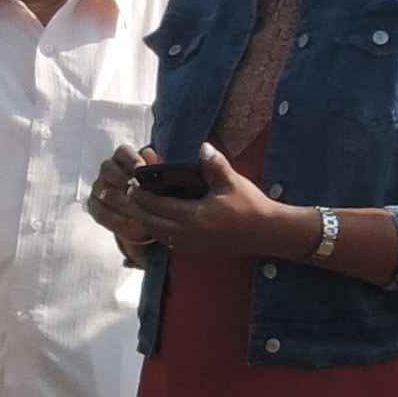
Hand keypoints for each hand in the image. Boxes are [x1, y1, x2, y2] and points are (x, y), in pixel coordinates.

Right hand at [84, 145, 158, 257]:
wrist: (145, 218)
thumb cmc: (155, 192)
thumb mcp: (159, 180)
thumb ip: (155, 166)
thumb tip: (148, 152)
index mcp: (123, 158)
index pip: (122, 152)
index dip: (131, 159)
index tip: (141, 168)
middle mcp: (107, 170)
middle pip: (107, 168)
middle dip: (122, 179)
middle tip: (137, 190)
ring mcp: (98, 188)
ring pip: (103, 190)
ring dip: (120, 200)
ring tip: (136, 208)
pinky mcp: (94, 206)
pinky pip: (99, 211)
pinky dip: (113, 217)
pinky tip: (128, 221)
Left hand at [114, 139, 303, 261]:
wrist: (267, 232)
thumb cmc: (250, 206)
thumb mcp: (232, 182)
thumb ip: (214, 164)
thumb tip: (203, 146)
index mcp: (193, 217)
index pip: (156, 206)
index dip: (141, 196)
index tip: (132, 184)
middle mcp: (187, 234)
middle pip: (151, 223)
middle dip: (138, 209)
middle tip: (130, 194)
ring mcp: (191, 245)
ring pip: (158, 235)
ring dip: (147, 221)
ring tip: (140, 206)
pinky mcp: (198, 249)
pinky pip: (169, 241)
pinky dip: (159, 230)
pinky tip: (159, 220)